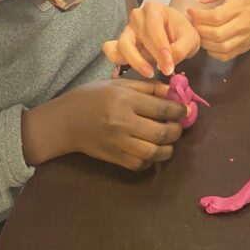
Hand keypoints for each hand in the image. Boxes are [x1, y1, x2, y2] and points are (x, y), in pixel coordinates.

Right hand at [21, 78, 186, 170]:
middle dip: (177, 130)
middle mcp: (123, 122)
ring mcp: (119, 143)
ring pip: (154, 152)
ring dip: (168, 148)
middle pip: (162, 132)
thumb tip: (172, 92)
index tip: (185, 110)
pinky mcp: (114, 158)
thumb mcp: (117, 84)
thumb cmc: (90, 97)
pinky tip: (151, 150)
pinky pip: (140, 164)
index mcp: (125, 100)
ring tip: (168, 140)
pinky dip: (151, 160)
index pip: (162, 108)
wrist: (64, 121)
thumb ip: (146, 87)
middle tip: (178, 126)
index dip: (179, 110)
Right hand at [102, 0, 200, 77]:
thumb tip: (166, 63)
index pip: (153, 27)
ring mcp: (127, 29)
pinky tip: (133, 69)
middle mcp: (137, 16)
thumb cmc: (183, 34)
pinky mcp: (121, 42)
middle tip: (165, 70)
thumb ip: (180, 50)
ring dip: (135, 61)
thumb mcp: (190, 40)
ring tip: (150, 72)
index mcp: (154, 8)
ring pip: (122, 46)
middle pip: (139, 37)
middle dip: (152, 57)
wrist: (178, 36)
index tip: (169, 65)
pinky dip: (118, 60)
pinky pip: (112, 50)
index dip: (160, 47)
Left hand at [187, 0, 249, 61]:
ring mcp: (244, 39)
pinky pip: (226, 56)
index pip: (216, 16)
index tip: (190, 11)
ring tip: (198, 32)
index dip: (199, 16)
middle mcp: (243, 25)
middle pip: (217, 34)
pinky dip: (213, 53)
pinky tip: (209, 43)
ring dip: (205, 42)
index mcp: (240, 7)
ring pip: (221, 47)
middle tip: (192, 23)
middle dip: (200, 29)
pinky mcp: (244, 48)